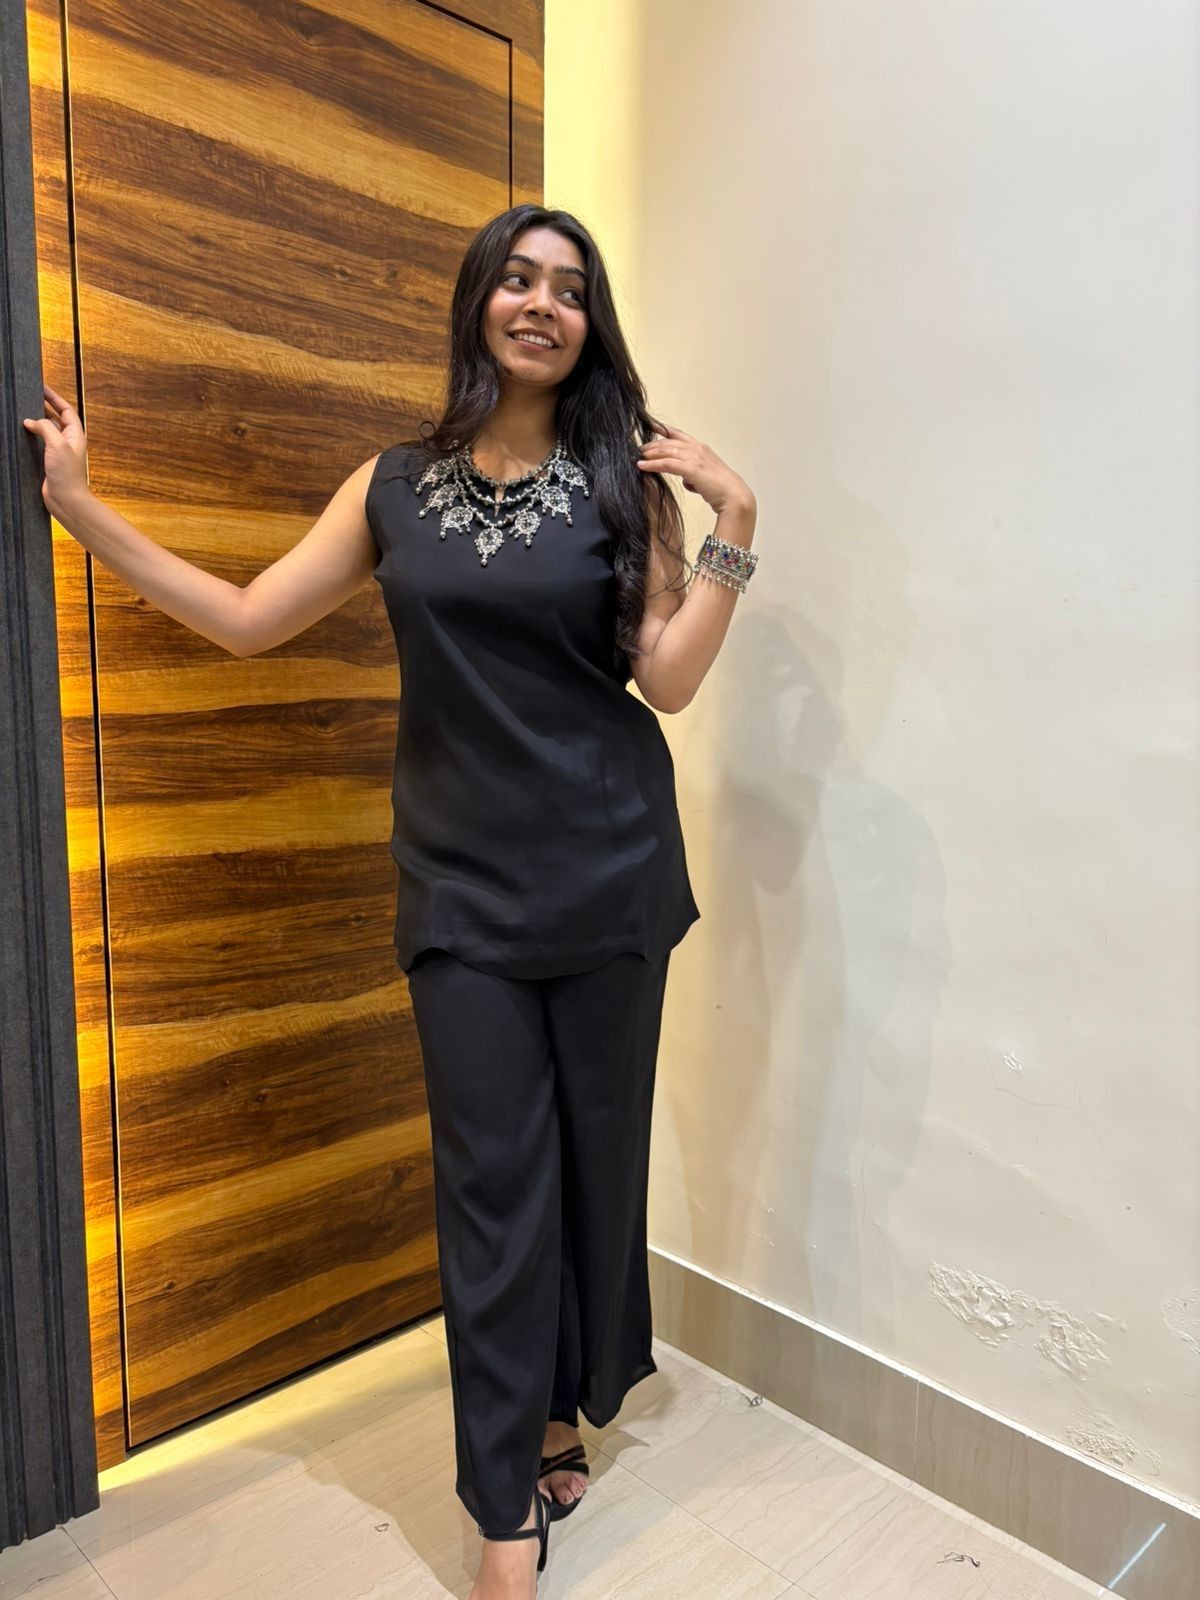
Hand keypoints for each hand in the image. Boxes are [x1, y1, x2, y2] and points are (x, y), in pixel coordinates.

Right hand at [22, 384, 89, 512]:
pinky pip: (40, 444)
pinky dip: (31, 437)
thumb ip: (45, 428)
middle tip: (30, 396)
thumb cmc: (67, 475)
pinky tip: (21, 433)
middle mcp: (68, 442)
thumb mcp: (57, 445)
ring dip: (36, 421)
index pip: (66, 410)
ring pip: (46, 431)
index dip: (55, 398)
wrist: (66, 500)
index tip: (42, 387)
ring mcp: (58, 452)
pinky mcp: (49, 462)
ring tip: (23, 411)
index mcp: (75, 435)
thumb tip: (31, 421)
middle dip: (44, 407)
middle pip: (56, 418)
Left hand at [636, 424, 752, 514]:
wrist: (734, 497)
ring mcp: (695, 457)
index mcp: (701, 448)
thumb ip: (693, 475)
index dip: (663, 430)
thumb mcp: (705, 478)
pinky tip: (642, 466)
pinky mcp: (692, 469)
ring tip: (637, 457)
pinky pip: (667, 464)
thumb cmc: (722, 490)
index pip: (678, 435)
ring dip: (650, 453)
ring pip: (666, 451)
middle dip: (652, 445)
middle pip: (669, 442)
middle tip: (638, 449)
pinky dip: (653, 464)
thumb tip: (686, 479)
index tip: (651, 426)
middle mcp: (698, 449)